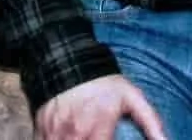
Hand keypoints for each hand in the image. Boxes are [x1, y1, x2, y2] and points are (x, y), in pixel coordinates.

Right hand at [34, 75, 167, 139]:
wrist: (67, 59)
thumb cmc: (103, 82)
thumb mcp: (131, 97)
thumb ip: (151, 123)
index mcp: (97, 131)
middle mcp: (74, 135)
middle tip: (95, 137)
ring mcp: (54, 134)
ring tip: (83, 138)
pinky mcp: (41, 130)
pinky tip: (66, 138)